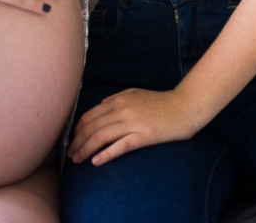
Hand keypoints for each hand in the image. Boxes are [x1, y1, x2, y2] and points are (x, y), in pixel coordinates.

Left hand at [67, 88, 203, 165]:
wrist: (184, 107)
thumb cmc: (161, 102)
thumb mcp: (135, 94)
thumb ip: (116, 99)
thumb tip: (100, 107)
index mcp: (118, 100)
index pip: (89, 116)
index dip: (77, 130)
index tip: (73, 140)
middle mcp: (122, 110)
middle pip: (91, 127)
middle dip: (77, 142)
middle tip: (70, 154)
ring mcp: (132, 123)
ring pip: (100, 137)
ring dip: (85, 150)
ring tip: (77, 160)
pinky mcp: (143, 135)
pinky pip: (120, 146)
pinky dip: (105, 154)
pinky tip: (96, 162)